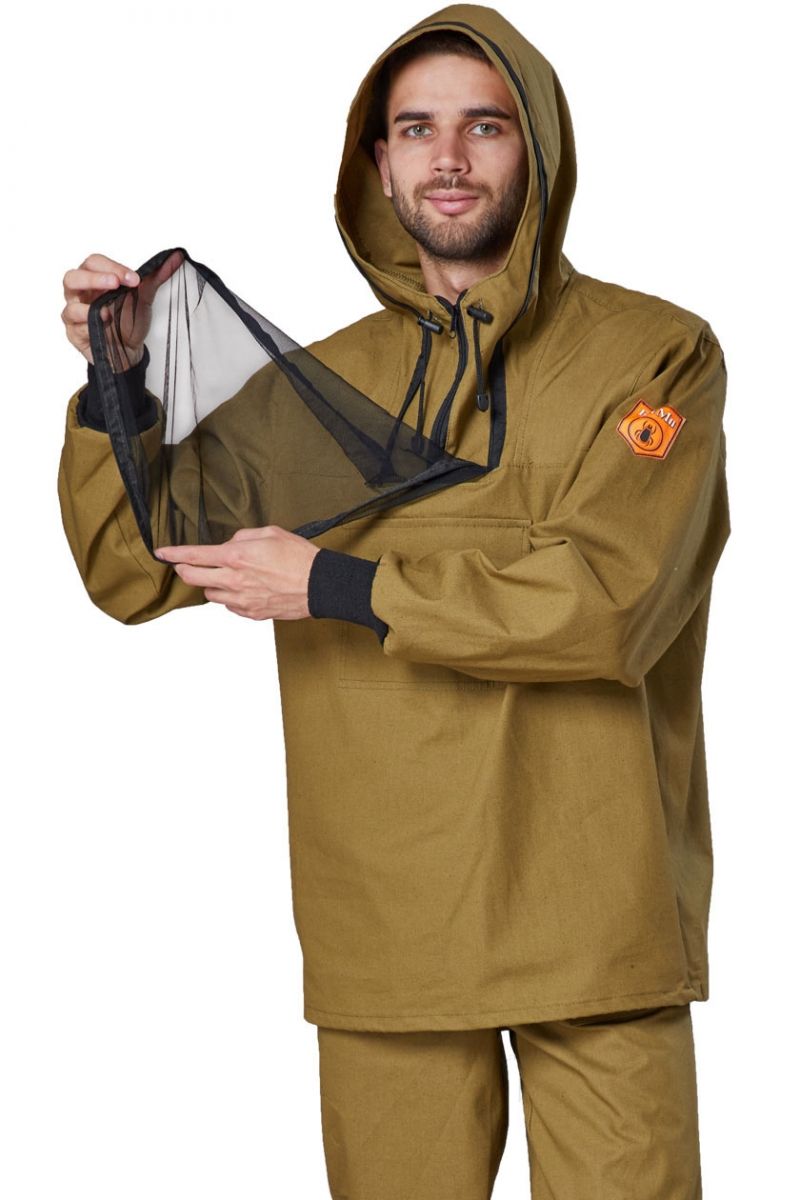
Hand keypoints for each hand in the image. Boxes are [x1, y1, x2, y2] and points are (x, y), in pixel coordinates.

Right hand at [61, 249, 183, 366]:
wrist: (131, 351)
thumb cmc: (130, 321)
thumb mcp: (144, 298)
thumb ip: (156, 277)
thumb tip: (176, 257)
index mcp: (94, 279)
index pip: (94, 263)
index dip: (113, 267)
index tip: (135, 278)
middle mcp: (80, 294)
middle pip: (73, 277)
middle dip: (94, 279)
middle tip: (116, 283)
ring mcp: (74, 313)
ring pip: (70, 305)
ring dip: (89, 305)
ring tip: (108, 310)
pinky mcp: (74, 334)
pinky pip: (75, 328)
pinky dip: (88, 325)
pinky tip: (102, 324)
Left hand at [154, 526, 320, 620]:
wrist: (320, 585)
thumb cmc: (299, 557)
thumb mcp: (270, 532)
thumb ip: (243, 537)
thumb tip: (230, 544)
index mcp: (236, 556)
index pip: (194, 556)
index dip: (173, 554)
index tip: (161, 553)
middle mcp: (234, 580)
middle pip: (194, 579)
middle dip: (185, 571)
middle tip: (186, 566)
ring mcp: (242, 600)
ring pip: (211, 595)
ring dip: (212, 585)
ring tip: (228, 577)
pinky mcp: (252, 613)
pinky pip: (230, 606)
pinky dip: (231, 597)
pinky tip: (244, 589)